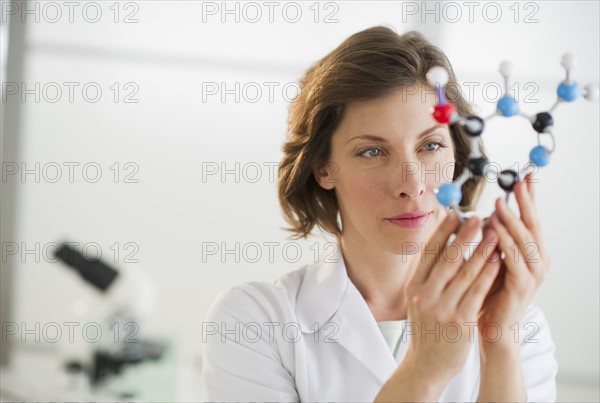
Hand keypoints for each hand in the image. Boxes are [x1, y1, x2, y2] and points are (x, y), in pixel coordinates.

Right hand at [401, 211, 501, 383]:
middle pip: (446, 258)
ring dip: (481, 250)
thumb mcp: (419, 299)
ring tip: (493, 233)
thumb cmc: (427, 328)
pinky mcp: (459, 321)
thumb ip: (428, 274)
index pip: (428, 252)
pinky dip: (487, 273)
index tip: (455, 214)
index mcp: (414, 286)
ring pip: (464, 272)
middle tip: (477, 217)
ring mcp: (442, 308)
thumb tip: (440, 242)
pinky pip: (477, 292)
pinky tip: (497, 260)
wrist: (426, 364)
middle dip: (463, 235)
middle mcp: (425, 294)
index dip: (442, 231)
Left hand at [477, 173, 550, 350]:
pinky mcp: (522, 286)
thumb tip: (482, 215)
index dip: (530, 197)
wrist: (492, 328)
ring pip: (525, 240)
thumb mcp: (491, 260)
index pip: (532, 219)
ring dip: (512, 220)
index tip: (526, 175)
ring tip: (500, 202)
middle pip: (533, 225)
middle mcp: (538, 261)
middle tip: (518, 181)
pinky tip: (494, 229)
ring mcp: (533, 274)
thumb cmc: (488, 293)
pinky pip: (513, 259)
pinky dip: (504, 242)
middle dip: (526, 202)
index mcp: (532, 253)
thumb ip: (492, 241)